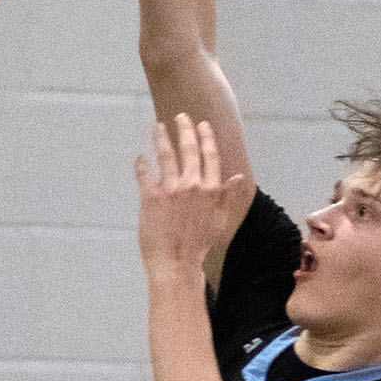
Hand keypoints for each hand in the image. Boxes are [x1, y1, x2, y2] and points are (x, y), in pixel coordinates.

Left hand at [136, 113, 248, 279]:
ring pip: (165, 155)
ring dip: (161, 138)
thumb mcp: (220, 220)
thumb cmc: (199, 245)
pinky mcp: (150, 197)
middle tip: (180, 116)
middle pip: (188, 149)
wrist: (177, 264)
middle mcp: (191, 185)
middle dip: (184, 129)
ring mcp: (170, 189)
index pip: (209, 155)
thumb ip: (227, 195)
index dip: (206, 137)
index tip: (202, 124)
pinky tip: (140, 158)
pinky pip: (145, 174)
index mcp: (210, 189)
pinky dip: (142, 164)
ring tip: (157, 127)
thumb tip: (239, 177)